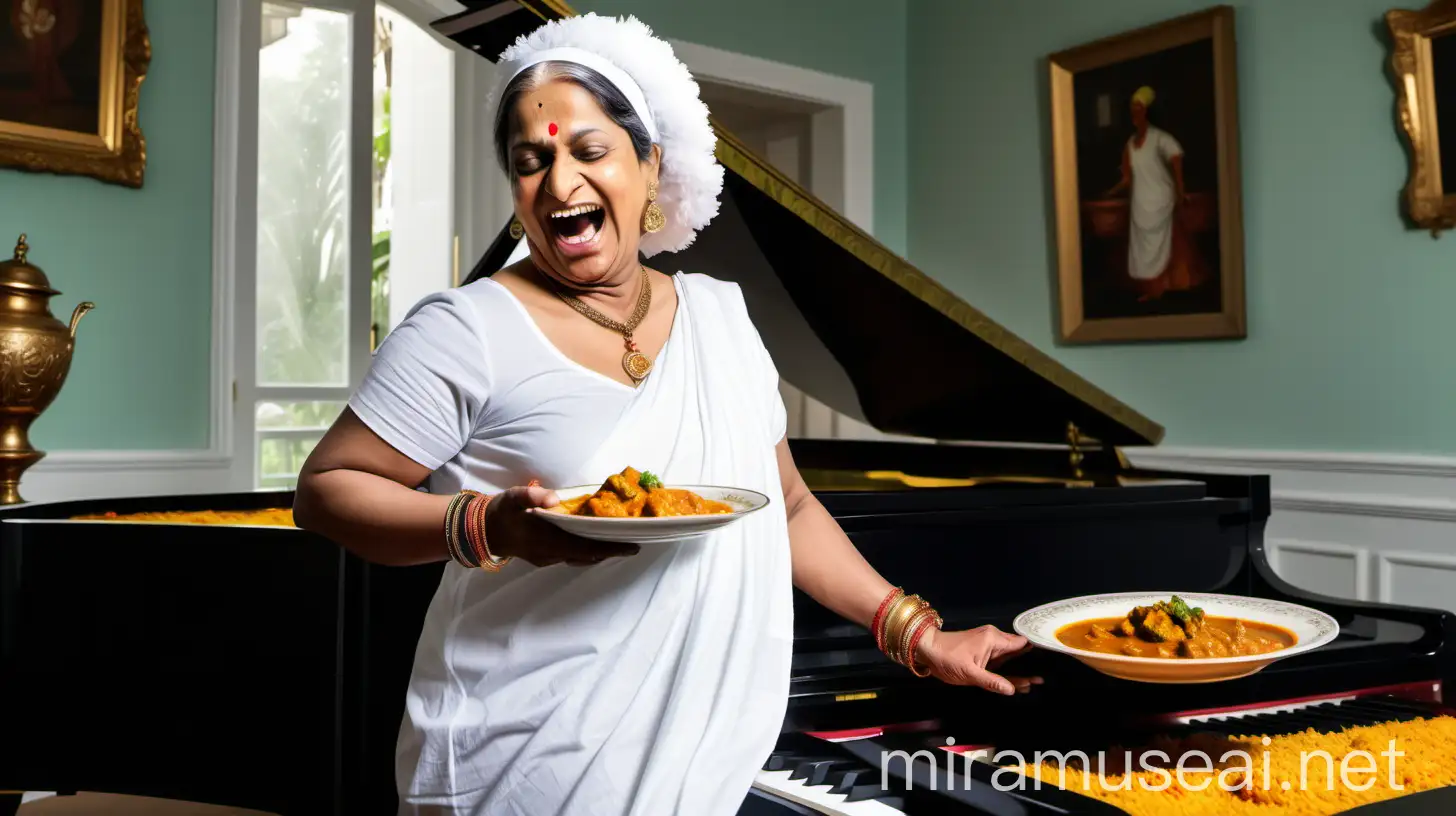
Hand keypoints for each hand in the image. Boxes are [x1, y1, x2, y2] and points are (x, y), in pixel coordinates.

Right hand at [484, 485, 638, 566]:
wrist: (481, 530)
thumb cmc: (500, 512)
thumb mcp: (512, 497)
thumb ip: (532, 494)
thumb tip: (553, 499)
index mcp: (546, 541)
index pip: (585, 548)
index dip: (609, 549)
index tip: (631, 547)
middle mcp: (550, 554)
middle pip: (588, 555)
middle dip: (611, 551)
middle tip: (634, 544)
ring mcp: (547, 558)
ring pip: (581, 557)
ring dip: (601, 552)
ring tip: (621, 542)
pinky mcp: (545, 557)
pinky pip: (573, 556)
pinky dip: (588, 551)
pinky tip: (597, 542)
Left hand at [915, 625, 1042, 695]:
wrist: (926, 650)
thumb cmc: (946, 658)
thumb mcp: (969, 673)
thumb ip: (992, 681)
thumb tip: (1012, 690)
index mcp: (993, 640)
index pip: (1021, 644)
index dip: (1036, 651)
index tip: (1050, 660)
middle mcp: (994, 639)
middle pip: (1018, 651)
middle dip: (1031, 663)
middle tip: (1046, 677)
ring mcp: (988, 646)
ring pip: (1010, 658)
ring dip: (1021, 669)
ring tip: (1038, 682)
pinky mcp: (982, 653)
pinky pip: (1000, 661)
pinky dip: (1009, 670)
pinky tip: (1019, 682)